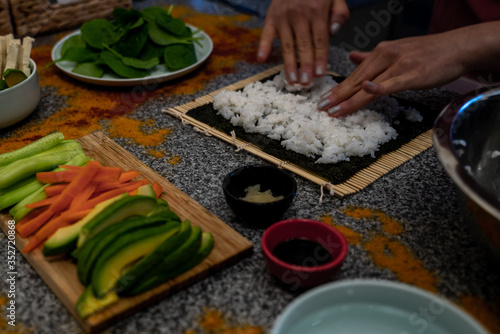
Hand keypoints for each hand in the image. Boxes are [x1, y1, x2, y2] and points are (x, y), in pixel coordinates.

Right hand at [257, 0, 348, 85]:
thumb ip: (339, 13)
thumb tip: (333, 32)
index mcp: (317, 11)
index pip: (320, 40)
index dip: (320, 58)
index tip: (320, 74)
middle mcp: (299, 15)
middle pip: (303, 45)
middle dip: (305, 66)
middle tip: (306, 83)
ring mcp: (283, 17)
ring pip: (287, 45)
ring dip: (289, 64)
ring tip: (292, 81)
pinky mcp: (271, 17)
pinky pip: (266, 34)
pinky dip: (263, 46)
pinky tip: (262, 59)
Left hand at [317, 21, 499, 116]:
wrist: (457, 47)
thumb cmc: (428, 52)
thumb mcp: (396, 50)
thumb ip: (372, 57)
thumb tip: (353, 57)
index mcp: (381, 51)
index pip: (355, 74)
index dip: (339, 88)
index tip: (324, 100)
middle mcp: (386, 56)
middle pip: (357, 80)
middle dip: (337, 96)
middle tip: (321, 108)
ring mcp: (398, 65)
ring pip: (368, 85)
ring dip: (349, 99)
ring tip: (333, 110)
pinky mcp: (411, 74)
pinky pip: (390, 83)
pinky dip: (377, 88)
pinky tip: (364, 92)